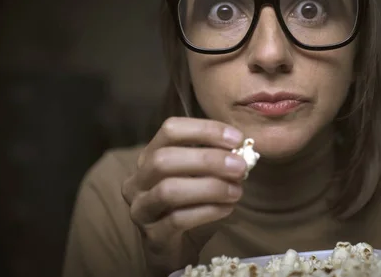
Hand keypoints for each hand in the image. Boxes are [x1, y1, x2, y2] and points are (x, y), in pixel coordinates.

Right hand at [121, 117, 246, 275]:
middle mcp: (137, 180)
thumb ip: (217, 161)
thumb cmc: (190, 206)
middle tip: (240, 166)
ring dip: (210, 187)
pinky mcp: (152, 235)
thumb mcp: (202, 178)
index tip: (237, 138)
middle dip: (208, 160)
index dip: (204, 129)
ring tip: (237, 191)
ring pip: (169, 190)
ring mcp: (140, 208)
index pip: (170, 129)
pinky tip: (227, 209)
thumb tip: (243, 151)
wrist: (175, 250)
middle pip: (165, 158)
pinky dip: (208, 211)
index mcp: (150, 156)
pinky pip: (178, 219)